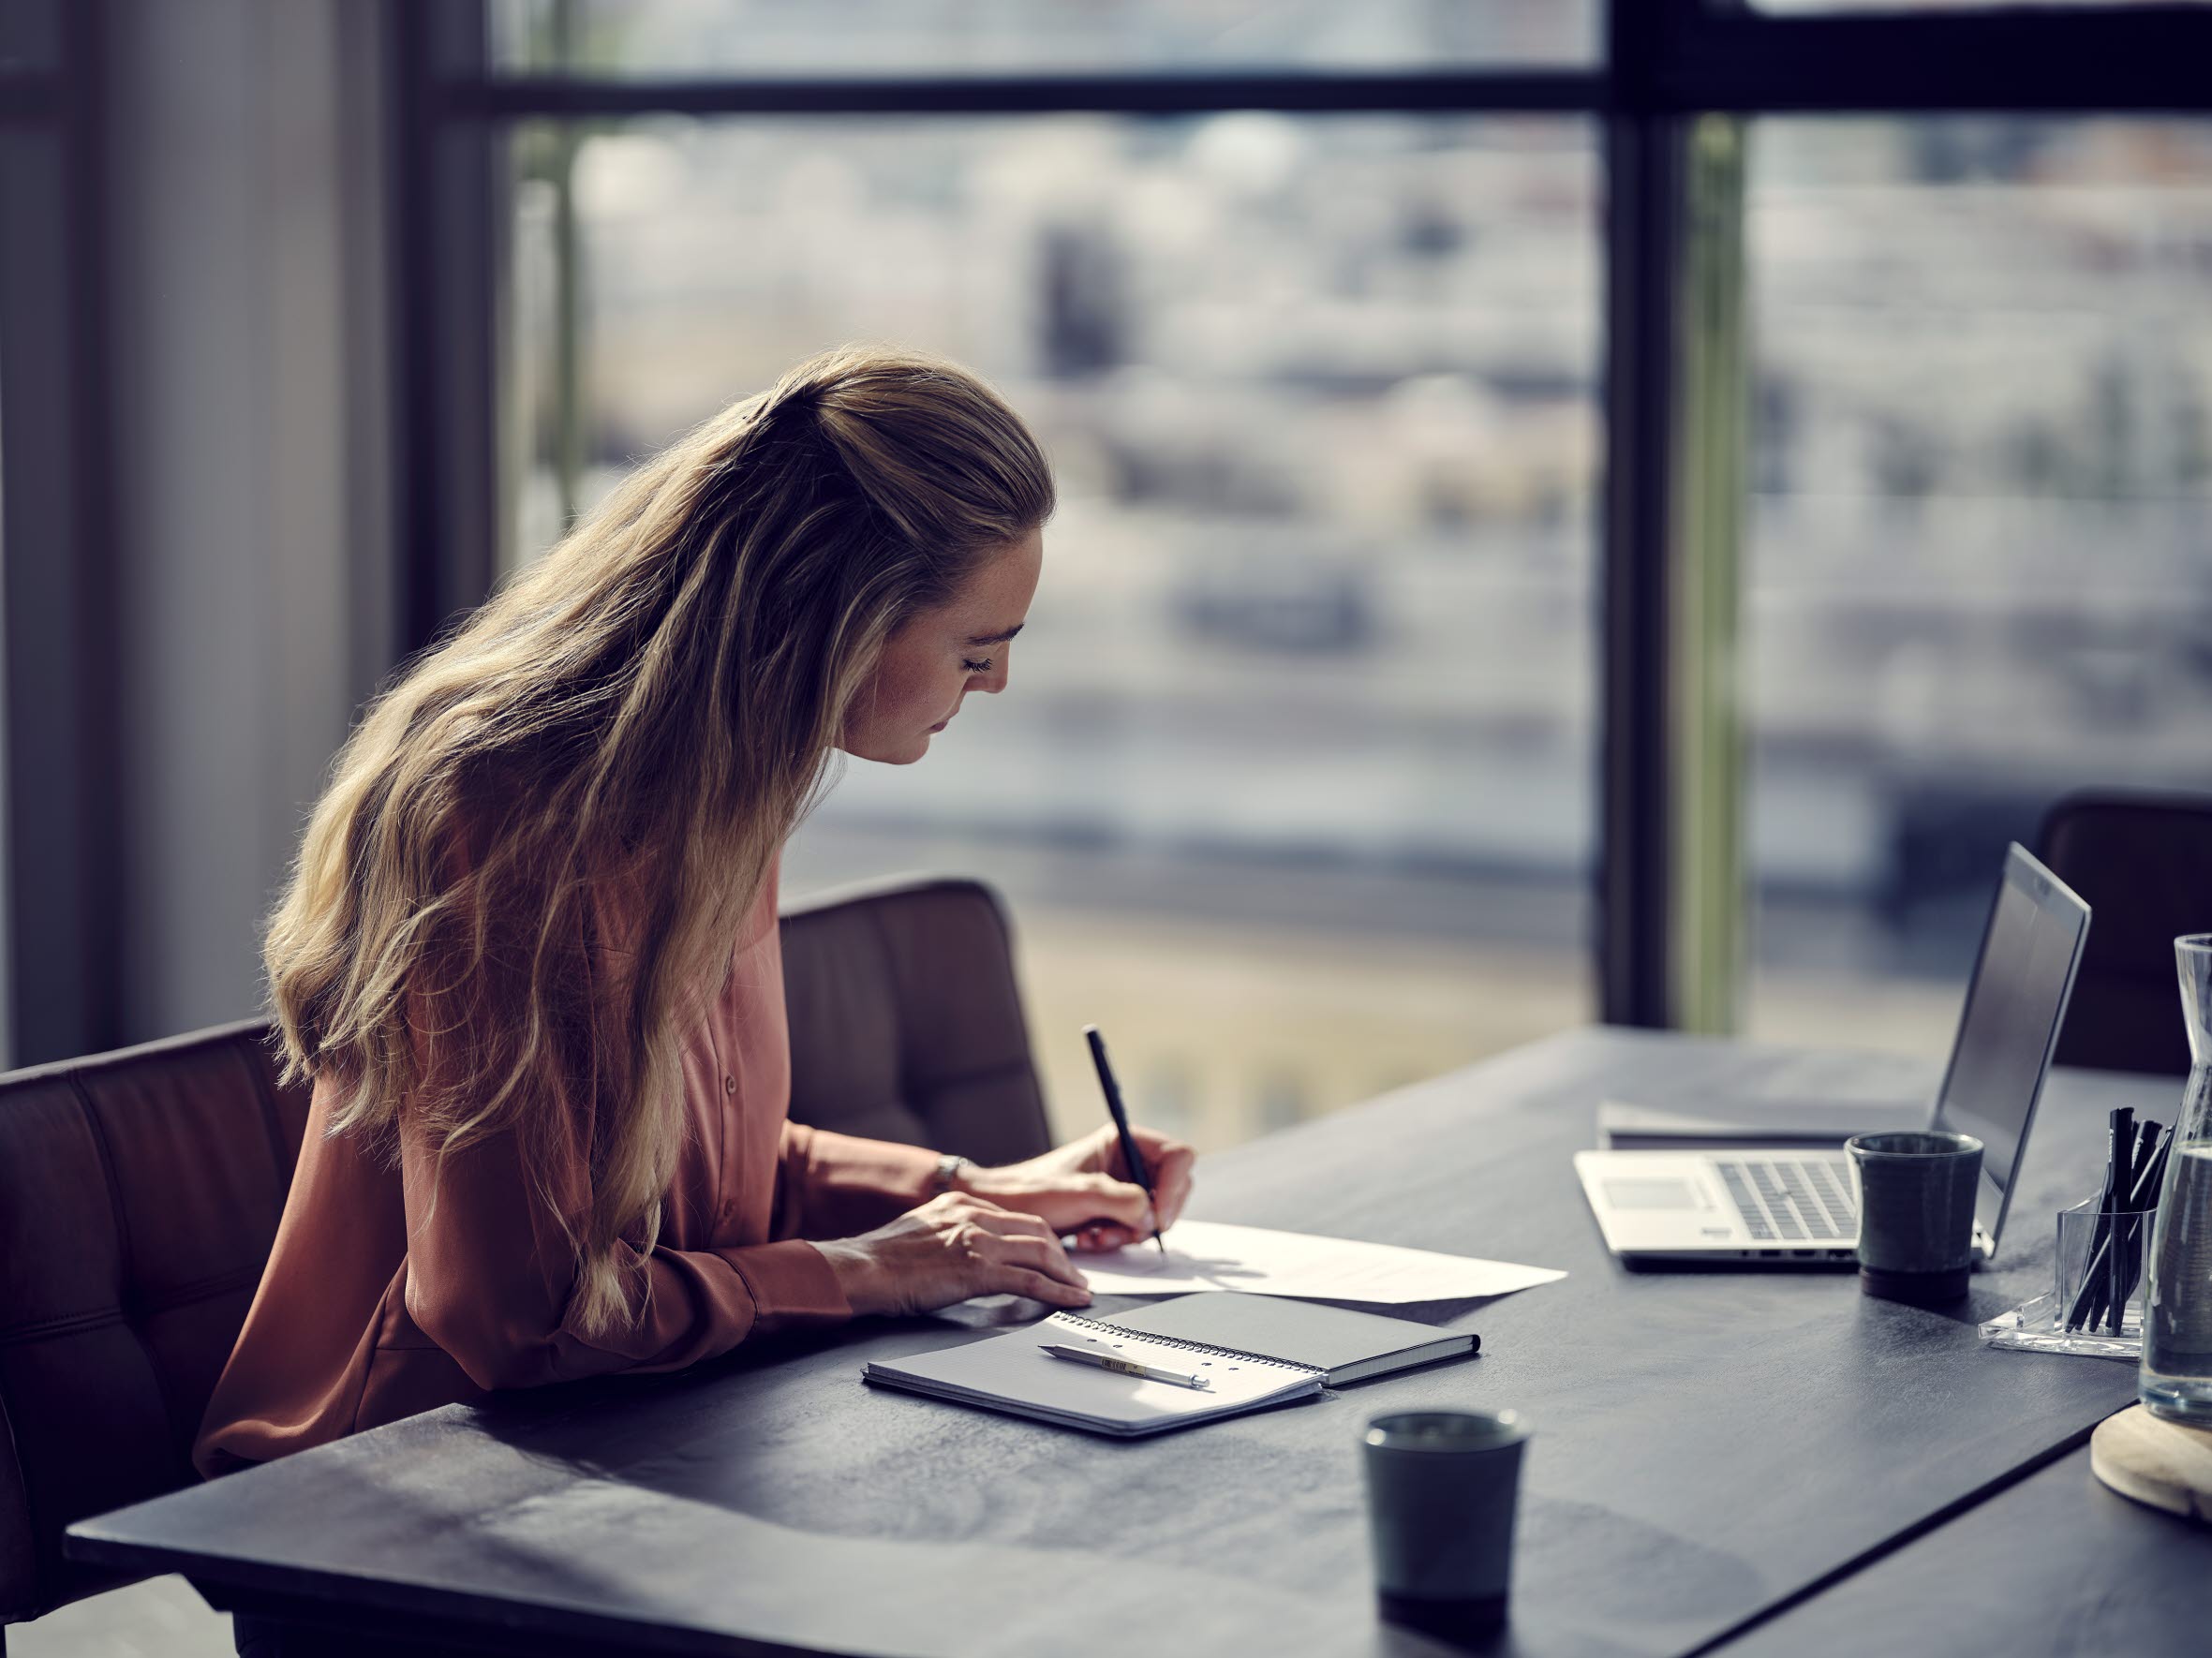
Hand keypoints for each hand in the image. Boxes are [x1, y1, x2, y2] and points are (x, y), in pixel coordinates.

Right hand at [812, 1192, 1092, 1316]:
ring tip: (1078, 1291)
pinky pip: (1032, 1281)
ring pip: (1042, 1253)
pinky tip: (1071, 1301)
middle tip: (1074, 1275)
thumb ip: (950, 1230)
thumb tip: (965, 1248)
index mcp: (962, 1203)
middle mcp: (975, 1216)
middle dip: (1063, 1255)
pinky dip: (1058, 1292)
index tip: (1054, 1254)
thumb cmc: (881, 1258)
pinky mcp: (979, 1271)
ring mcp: (979, 1242)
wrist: (862, 1269)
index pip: (1017, 1217)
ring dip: (1066, 1275)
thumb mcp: (921, 1228)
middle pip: (1038, 1231)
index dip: (1043, 1238)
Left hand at [960, 1124, 1196, 1252]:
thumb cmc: (1031, 1190)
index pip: (1176, 1157)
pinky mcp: (1115, 1211)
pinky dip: (1118, 1240)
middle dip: (1152, 1215)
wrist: (1004, 1211)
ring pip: (1155, 1214)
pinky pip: (1136, 1230)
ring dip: (1130, 1232)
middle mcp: (1127, 1161)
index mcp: (1122, 1141)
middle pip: (1173, 1188)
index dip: (1173, 1187)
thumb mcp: (1080, 1193)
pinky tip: (1091, 1239)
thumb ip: (1122, 1200)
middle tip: (1130, 1231)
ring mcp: (1123, 1187)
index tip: (1158, 1215)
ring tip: (1098, 1235)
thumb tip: (1152, 1215)